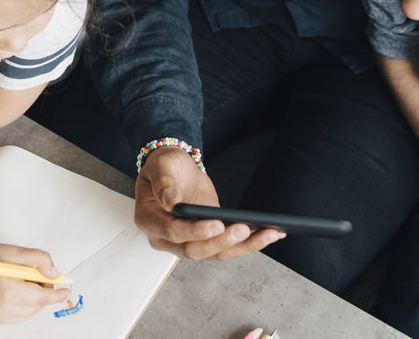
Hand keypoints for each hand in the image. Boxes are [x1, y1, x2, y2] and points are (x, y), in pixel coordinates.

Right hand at [0, 240, 71, 323]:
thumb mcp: (15, 251)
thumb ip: (39, 260)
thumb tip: (55, 274)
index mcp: (8, 291)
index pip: (41, 298)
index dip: (56, 294)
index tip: (67, 289)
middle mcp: (1, 308)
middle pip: (37, 305)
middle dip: (43, 291)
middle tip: (35, 273)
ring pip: (29, 312)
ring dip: (33, 299)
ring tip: (22, 280)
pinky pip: (18, 316)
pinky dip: (23, 305)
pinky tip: (16, 290)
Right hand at [134, 147, 283, 259]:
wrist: (174, 169)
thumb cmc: (165, 167)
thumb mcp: (161, 166)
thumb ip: (164, 183)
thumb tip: (171, 201)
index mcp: (149, 219)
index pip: (172, 231)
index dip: (195, 231)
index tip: (216, 224)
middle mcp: (165, 237)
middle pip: (194, 250)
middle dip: (221, 242)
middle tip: (244, 229)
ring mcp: (186, 241)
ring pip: (214, 253)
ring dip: (242, 246)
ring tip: (268, 234)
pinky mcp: (205, 239)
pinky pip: (225, 247)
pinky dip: (247, 244)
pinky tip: (269, 234)